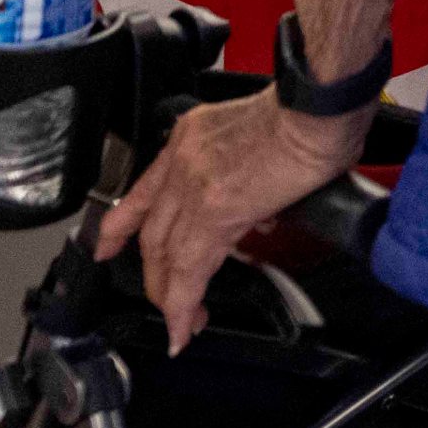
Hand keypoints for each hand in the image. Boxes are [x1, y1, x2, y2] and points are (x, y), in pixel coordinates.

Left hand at [96, 93, 364, 348]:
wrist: (320, 101)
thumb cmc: (309, 105)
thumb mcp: (259, 125)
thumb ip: (249, 164)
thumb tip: (262, 205)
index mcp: (191, 136)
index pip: (144, 191)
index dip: (119, 227)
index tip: (107, 247)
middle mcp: (182, 161)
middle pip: (151, 233)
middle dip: (156, 274)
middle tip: (167, 301)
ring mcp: (194, 188)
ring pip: (165, 255)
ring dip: (170, 295)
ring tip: (183, 322)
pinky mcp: (216, 214)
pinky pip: (190, 269)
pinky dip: (183, 305)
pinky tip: (184, 326)